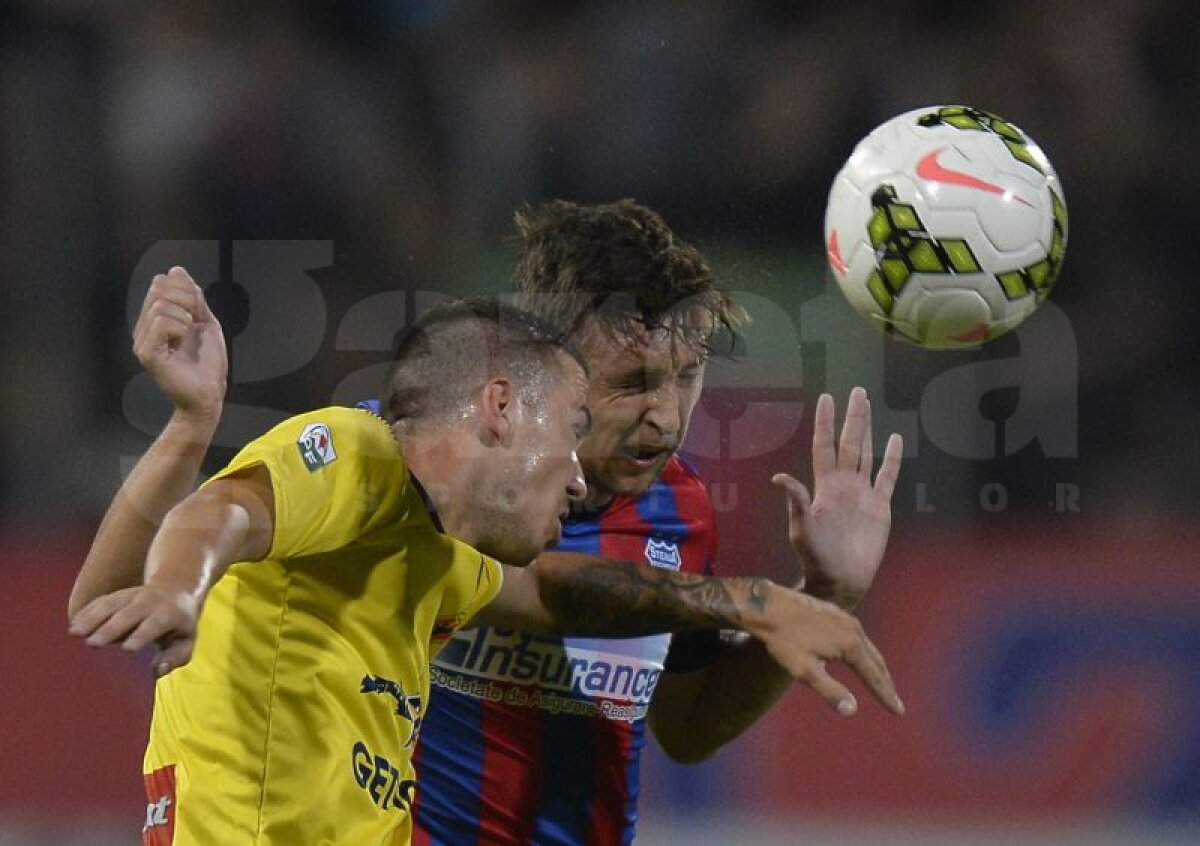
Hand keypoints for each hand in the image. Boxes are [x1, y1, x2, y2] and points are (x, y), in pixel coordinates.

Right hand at [68, 584, 199, 675]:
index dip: (141, 635)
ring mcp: (131, 595)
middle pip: (128, 614)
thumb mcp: (186, 641)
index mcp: (169, 614)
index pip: (154, 624)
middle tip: (92, 644)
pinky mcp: (117, 594)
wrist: (175, 588)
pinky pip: (100, 601)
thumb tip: (157, 670)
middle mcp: (149, 601)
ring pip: (110, 604)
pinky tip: (73, 624)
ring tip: (74, 633)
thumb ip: (175, 657)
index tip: (127, 649)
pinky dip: (87, 611)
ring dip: (92, 617)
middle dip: (110, 628)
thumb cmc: (180, 624)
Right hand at [134, 267, 226, 419]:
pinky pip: (161, 323)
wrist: (209, 392)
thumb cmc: (208, 362)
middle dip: (186, 299)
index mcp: (155, 319)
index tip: (197, 311)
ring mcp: (142, 341)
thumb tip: (176, 270)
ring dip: (185, 318)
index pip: (161, 282)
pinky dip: (179, 328)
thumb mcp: (205, 321)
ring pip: (160, 305)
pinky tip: (181, 343)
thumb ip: (193, 297)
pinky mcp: (147, 353)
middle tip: (194, 322)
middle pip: (158, 289)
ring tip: (187, 336)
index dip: (185, 288)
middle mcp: (144, 328)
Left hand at [743, 580, 903, 716]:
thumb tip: (852, 710)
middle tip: (895, 700)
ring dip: (876, 666)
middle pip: (876, 661)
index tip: (898, 711)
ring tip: (881, 681)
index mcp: (850, 645)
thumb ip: (829, 691)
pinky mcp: (835, 611)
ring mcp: (845, 617)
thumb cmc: (783, 641)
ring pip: (868, 646)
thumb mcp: (805, 671)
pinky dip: (864, 651)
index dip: (886, 696)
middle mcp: (854, 628)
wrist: (767, 606)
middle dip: (886, 682)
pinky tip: (859, 656)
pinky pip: (857, 635)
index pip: (874, 677)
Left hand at [772, 387, 902, 608]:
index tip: (826, 398)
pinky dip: (892, 459)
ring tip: (869, 406)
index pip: (824, 446)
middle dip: (853, 418)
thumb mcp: (801, 529)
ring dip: (868, 430)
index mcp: (825, 486)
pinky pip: (888, 477)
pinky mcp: (880, 507)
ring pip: (866, 453)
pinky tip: (895, 440)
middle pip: (849, 443)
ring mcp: (863, 493)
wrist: (840, 581)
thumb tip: (779, 477)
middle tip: (857, 391)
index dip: (826, 423)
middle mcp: (844, 484)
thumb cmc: (816, 558)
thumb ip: (796, 501)